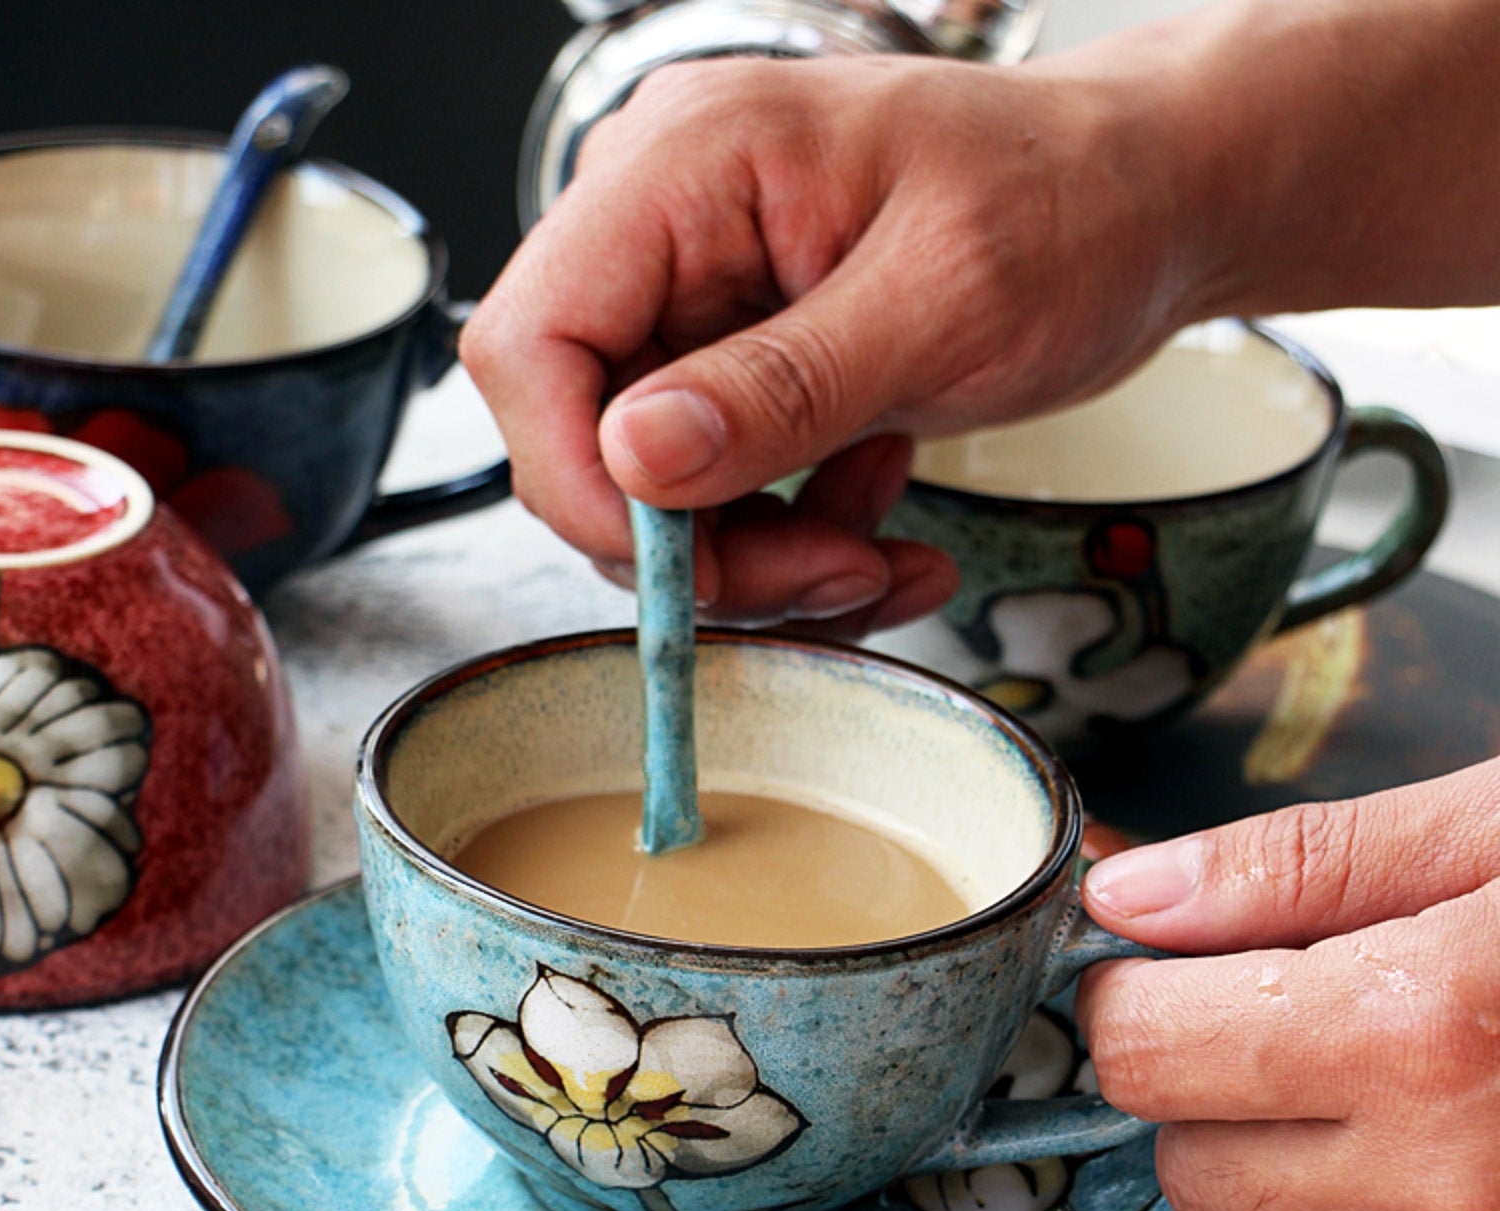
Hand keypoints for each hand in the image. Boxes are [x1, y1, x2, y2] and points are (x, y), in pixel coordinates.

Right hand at [461, 53, 1194, 629]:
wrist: (1147, 202)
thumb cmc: (1074, 204)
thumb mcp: (944, 304)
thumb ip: (782, 385)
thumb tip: (638, 457)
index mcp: (690, 165)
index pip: (533, 342)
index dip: (578, 480)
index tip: (681, 568)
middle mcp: (668, 226)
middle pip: (589, 436)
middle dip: (705, 545)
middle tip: (829, 576)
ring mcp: (698, 298)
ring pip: (655, 487)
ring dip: (764, 555)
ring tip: (881, 543)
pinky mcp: (739, 359)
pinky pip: (719, 488)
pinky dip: (794, 535)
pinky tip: (879, 506)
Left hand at [1076, 758, 1499, 1210]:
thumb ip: (1298, 866)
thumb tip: (1131, 891)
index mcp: (1428, 1025)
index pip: (1142, 1046)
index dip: (1124, 989)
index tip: (1147, 954)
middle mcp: (1461, 1177)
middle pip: (1187, 1157)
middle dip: (1195, 1072)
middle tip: (1263, 992)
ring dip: (1286, 1140)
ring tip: (1393, 1044)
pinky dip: (1378, 1198)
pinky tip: (1458, 1114)